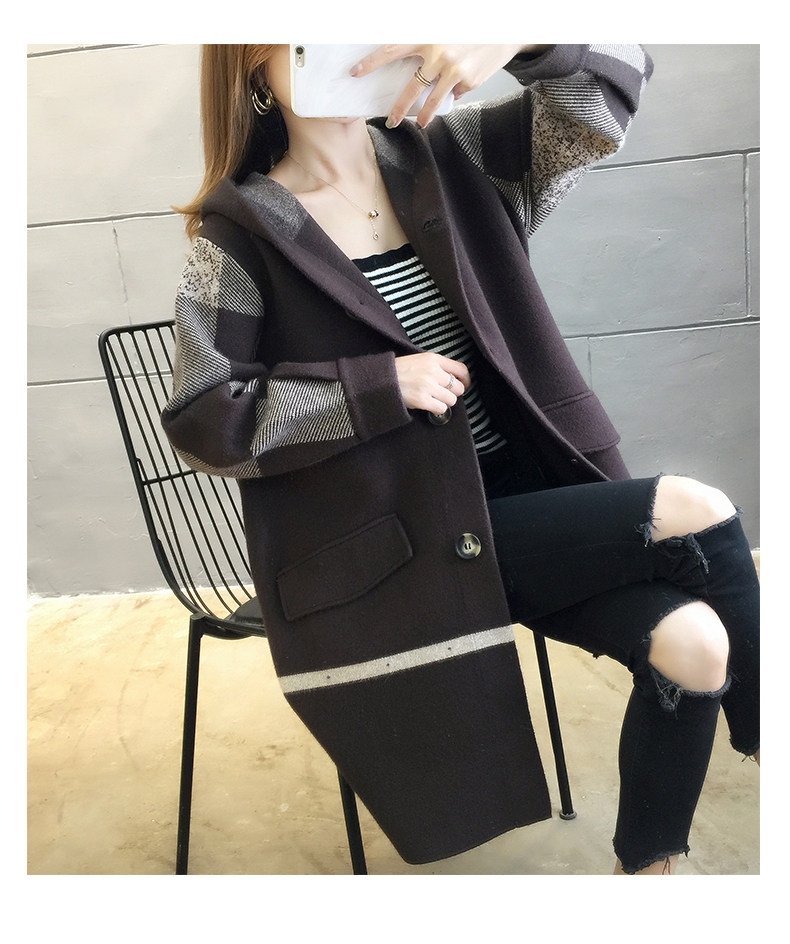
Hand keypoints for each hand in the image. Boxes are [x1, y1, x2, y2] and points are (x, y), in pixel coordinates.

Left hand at [351, 45, 544, 127]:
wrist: (507, 28)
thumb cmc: (471, 27)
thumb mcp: (444, 27)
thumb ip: (426, 45)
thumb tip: (413, 65)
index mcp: (428, 37)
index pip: (391, 51)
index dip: (372, 63)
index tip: (356, 72)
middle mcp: (439, 55)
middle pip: (412, 88)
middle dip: (399, 107)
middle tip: (390, 120)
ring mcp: (455, 71)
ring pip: (433, 100)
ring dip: (424, 114)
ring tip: (420, 123)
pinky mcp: (469, 82)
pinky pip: (455, 92)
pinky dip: (455, 90)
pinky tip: (462, 78)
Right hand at [394, 352, 470, 415]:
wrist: (382, 379)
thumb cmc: (402, 370)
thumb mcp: (421, 360)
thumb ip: (438, 366)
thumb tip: (455, 379)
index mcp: (434, 359)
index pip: (461, 369)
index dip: (466, 380)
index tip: (464, 385)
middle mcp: (433, 371)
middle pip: (458, 387)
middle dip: (453, 393)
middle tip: (443, 394)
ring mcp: (427, 386)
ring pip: (451, 400)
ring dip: (445, 402)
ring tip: (434, 399)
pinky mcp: (421, 400)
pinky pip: (441, 409)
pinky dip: (438, 409)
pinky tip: (430, 406)